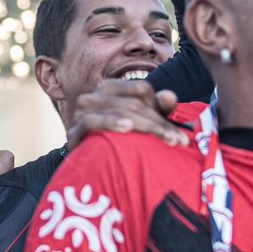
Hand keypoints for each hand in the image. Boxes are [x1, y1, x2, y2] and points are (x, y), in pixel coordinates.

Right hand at [65, 81, 188, 150]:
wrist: (86, 163)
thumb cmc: (117, 139)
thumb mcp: (141, 123)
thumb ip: (157, 109)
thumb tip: (170, 96)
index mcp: (111, 88)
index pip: (142, 90)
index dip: (162, 109)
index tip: (179, 133)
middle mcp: (95, 95)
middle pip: (134, 103)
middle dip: (159, 124)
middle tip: (179, 141)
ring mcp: (82, 111)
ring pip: (119, 111)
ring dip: (146, 126)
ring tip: (165, 139)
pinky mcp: (73, 129)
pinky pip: (93, 121)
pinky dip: (111, 122)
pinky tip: (127, 127)